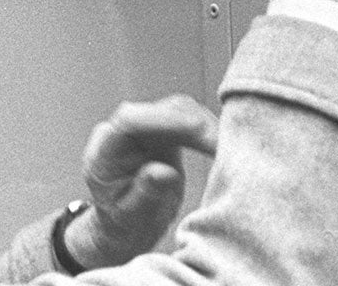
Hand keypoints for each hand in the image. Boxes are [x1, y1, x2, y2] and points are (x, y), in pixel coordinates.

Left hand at [63, 95, 219, 267]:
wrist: (124, 227)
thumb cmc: (121, 224)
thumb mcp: (129, 217)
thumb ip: (144, 193)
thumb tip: (164, 171)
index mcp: (106, 148)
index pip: (130, 120)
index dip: (165, 120)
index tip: (198, 132)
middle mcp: (124, 132)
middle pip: (160, 110)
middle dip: (195, 124)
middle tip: (227, 148)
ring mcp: (146, 130)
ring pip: (179, 111)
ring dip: (206, 126)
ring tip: (232, 150)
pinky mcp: (165, 135)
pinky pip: (188, 123)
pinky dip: (207, 132)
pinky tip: (226, 148)